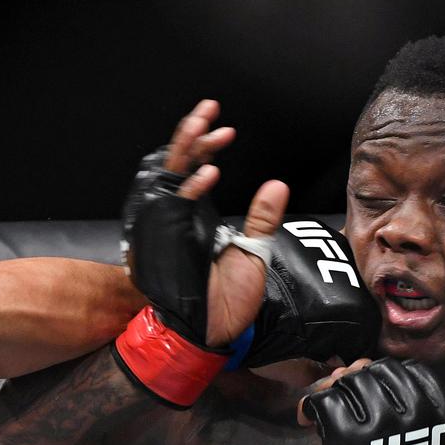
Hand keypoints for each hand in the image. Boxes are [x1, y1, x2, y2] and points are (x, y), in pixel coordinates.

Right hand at [115, 100, 289, 407]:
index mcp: (192, 219)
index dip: (205, 146)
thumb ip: (262, 218)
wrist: (211, 335)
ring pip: (167, 179)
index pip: (191, 170)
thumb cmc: (227, 303)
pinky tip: (212, 172)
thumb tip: (278, 184)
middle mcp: (175, 220)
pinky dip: (189, 190)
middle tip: (209, 108)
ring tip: (202, 124)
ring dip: (184, 150)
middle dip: (191, 135)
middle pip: (175, 165)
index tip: (226, 129)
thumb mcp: (253, 252)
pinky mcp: (167, 245)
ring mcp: (167, 231)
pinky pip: (172, 210)